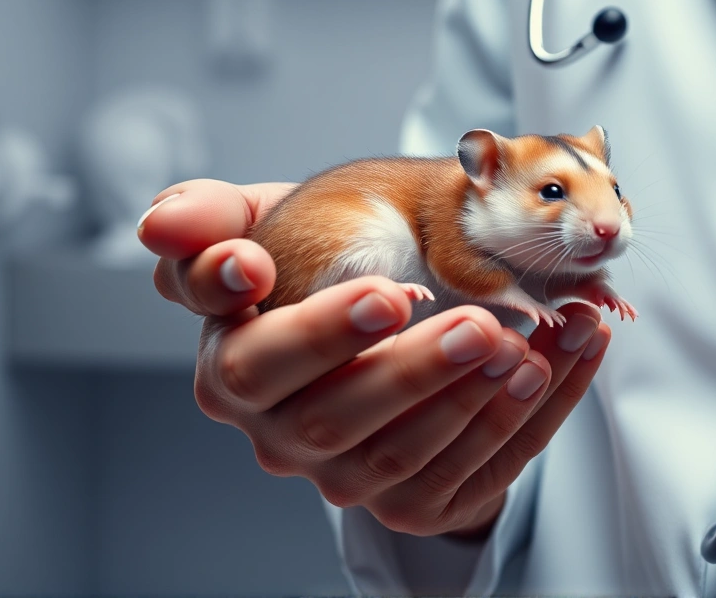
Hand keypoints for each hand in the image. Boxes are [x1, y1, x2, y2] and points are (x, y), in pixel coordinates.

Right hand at [140, 179, 612, 537]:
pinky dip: (521, 416)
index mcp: (234, 363)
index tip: (346, 289)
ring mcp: (342, 475)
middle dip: (403, 370)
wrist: (401, 319)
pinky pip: (469, 473)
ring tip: (521, 341)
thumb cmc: (331, 262)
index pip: (246, 360)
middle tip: (470, 320)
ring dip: (468, 398)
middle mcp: (279, 431)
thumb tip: (161, 222)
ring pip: (401, 453)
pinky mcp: (411, 501)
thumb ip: (214, 214)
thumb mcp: (272, 221)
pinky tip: (554, 360)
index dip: (297, 329)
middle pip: (327, 417)